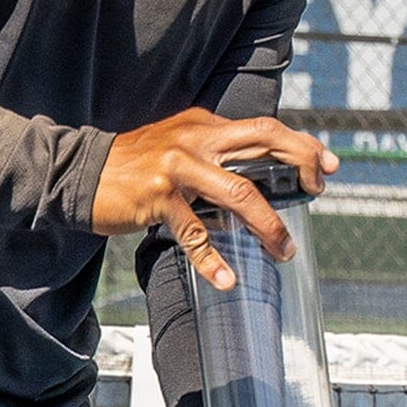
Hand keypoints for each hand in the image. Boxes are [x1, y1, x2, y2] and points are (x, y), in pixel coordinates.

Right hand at [91, 111, 332, 291]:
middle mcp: (196, 140)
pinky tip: (227, 279)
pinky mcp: (158, 198)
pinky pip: (195, 233)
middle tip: (318, 191)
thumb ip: (215, 154)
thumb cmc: (135, 165)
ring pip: (239, 193)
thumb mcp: (178, 145)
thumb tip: (258, 177)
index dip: (301, 144)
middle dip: (299, 164)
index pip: (265, 128)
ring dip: (268, 225)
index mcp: (205, 126)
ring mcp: (177, 167)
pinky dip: (213, 260)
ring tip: (283, 250)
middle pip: (263, 144)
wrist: (80, 172)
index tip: (326, 165)